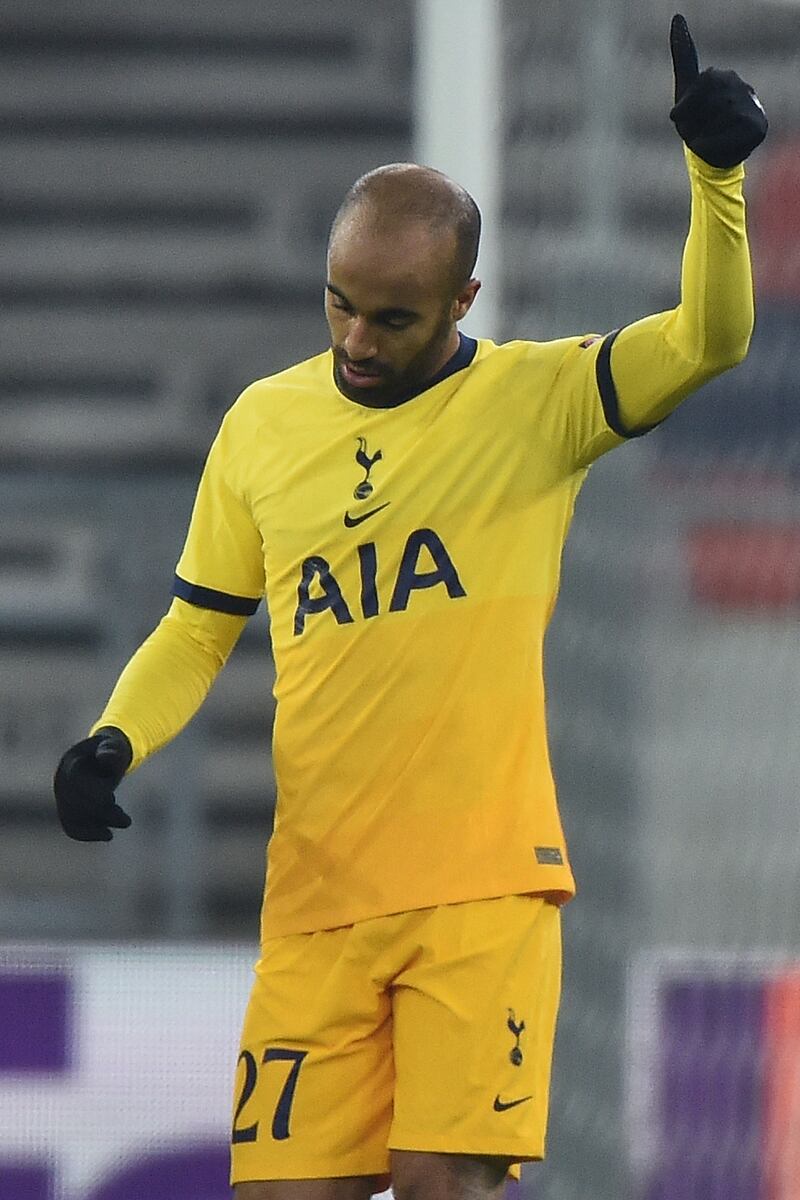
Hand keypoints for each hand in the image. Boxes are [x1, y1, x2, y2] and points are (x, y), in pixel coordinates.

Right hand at [54, 727, 132, 840]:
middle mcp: (62, 782)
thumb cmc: (111, 750)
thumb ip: (111, 750)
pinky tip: (108, 835)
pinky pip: (71, 828)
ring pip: (72, 819)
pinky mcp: (68, 810)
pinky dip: (88, 834)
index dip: (94, 795)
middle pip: (75, 804)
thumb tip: (107, 757)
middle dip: (102, 814)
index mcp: (70, 763)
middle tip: (127, 821)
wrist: (102, 756)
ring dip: (98, 825)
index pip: (75, 783)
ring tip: (123, 821)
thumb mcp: (115, 746)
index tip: (113, 800)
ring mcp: (63, 797)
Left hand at [669, 13, 766, 167]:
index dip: (684, 108)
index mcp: (718, 77)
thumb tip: (677, 16)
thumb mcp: (684, 92)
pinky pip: (720, 139)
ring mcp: (749, 104)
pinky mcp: (757, 126)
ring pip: (712, 122)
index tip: (678, 117)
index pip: (698, 86)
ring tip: (707, 139)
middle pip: (703, 106)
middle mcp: (737, 86)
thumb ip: (683, 57)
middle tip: (696, 131)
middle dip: (691, 124)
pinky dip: (710, 147)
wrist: (714, 156)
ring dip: (700, 137)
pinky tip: (716, 146)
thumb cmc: (696, 123)